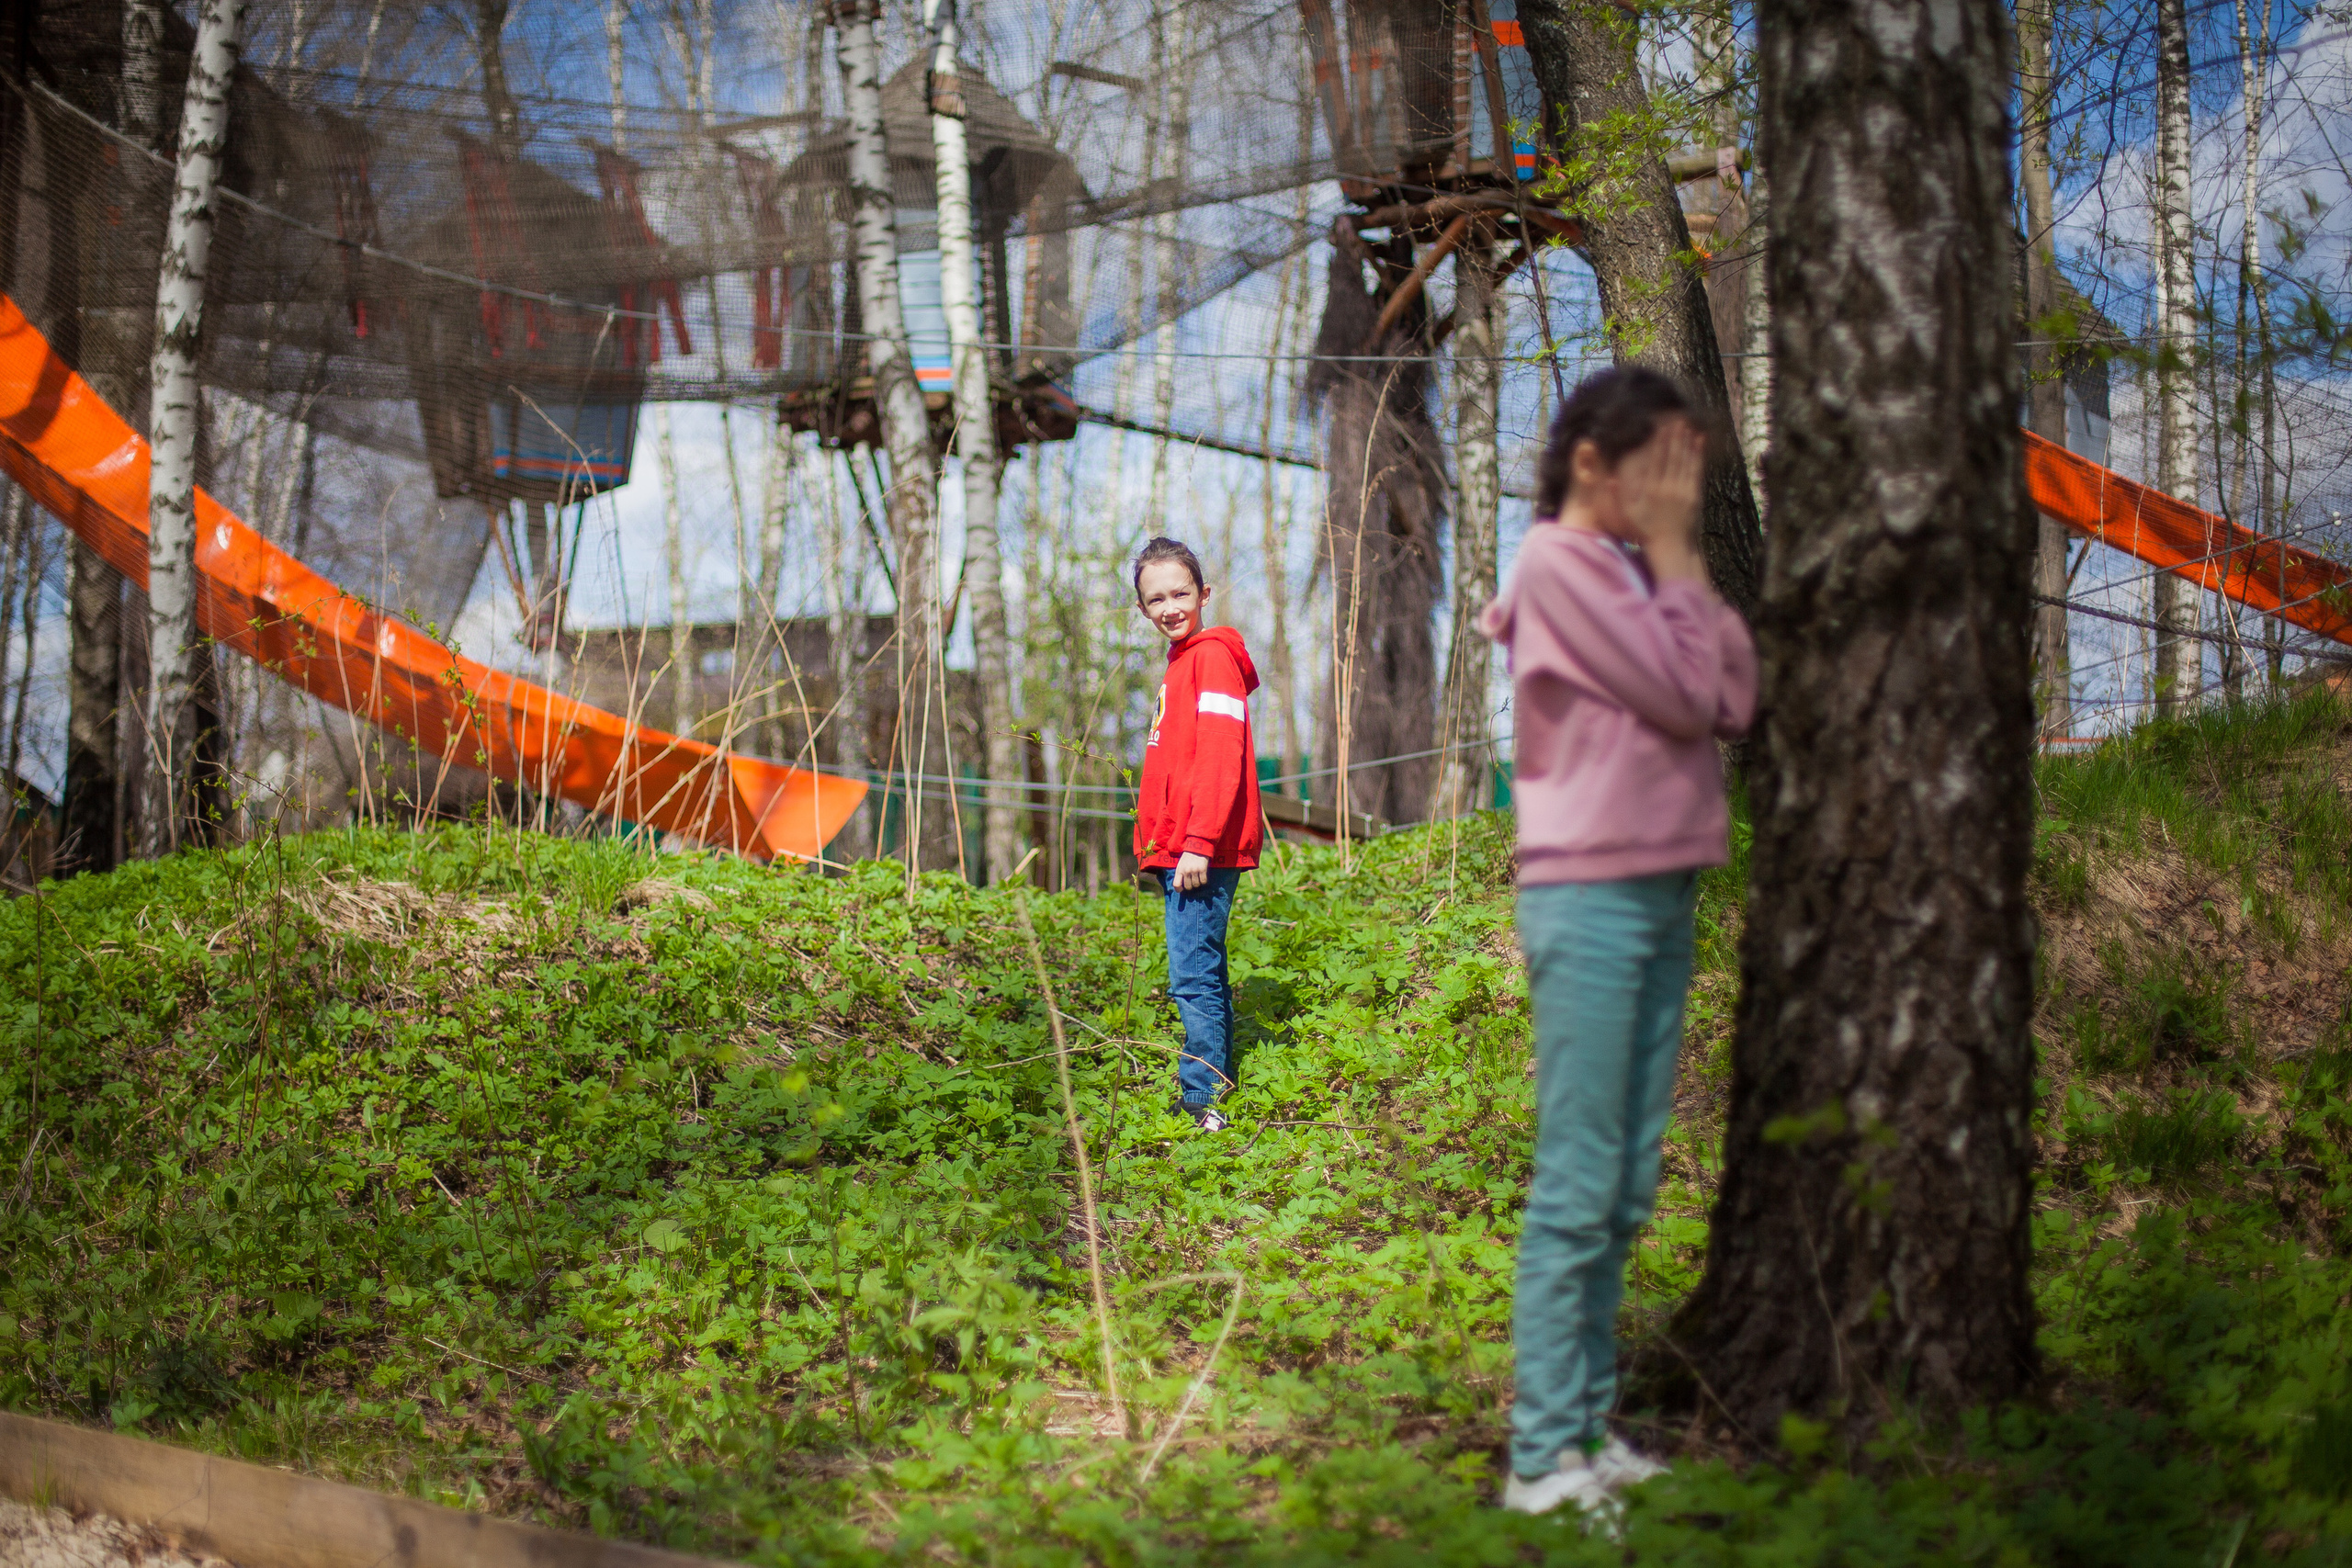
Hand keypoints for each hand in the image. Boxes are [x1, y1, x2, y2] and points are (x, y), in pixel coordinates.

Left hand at [1172, 851, 1211, 890]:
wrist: (1197, 846)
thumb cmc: (1188, 857)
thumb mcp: (1180, 864)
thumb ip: (1180, 874)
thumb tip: (1180, 886)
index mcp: (1179, 870)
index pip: (1176, 884)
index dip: (1179, 889)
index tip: (1181, 889)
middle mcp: (1186, 871)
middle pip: (1188, 887)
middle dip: (1190, 886)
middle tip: (1192, 882)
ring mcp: (1195, 870)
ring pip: (1196, 885)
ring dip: (1197, 883)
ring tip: (1197, 878)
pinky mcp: (1202, 869)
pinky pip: (1203, 881)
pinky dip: (1203, 881)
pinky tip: (1202, 876)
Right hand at [1619, 419, 1707, 580]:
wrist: (1670, 545)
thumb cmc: (1645, 530)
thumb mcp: (1627, 515)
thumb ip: (1617, 497)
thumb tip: (1609, 479)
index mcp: (1652, 489)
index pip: (1657, 460)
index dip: (1660, 442)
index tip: (1662, 428)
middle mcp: (1668, 487)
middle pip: (1673, 456)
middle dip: (1675, 437)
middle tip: (1678, 420)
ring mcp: (1683, 490)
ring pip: (1686, 460)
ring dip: (1687, 442)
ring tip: (1688, 426)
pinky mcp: (1694, 494)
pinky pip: (1696, 470)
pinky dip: (1698, 455)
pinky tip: (1699, 442)